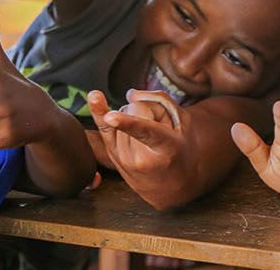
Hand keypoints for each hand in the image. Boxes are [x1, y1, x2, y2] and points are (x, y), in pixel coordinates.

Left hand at [87, 89, 193, 208]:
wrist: (172, 184)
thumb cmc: (181, 148)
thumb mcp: (184, 122)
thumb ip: (161, 101)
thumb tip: (130, 95)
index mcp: (167, 148)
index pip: (146, 132)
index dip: (128, 124)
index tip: (110, 117)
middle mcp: (142, 157)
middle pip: (136, 109)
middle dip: (148, 110)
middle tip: (161, 127)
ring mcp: (124, 160)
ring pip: (122, 113)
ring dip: (133, 115)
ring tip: (147, 136)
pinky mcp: (112, 157)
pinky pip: (103, 127)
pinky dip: (98, 112)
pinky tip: (95, 97)